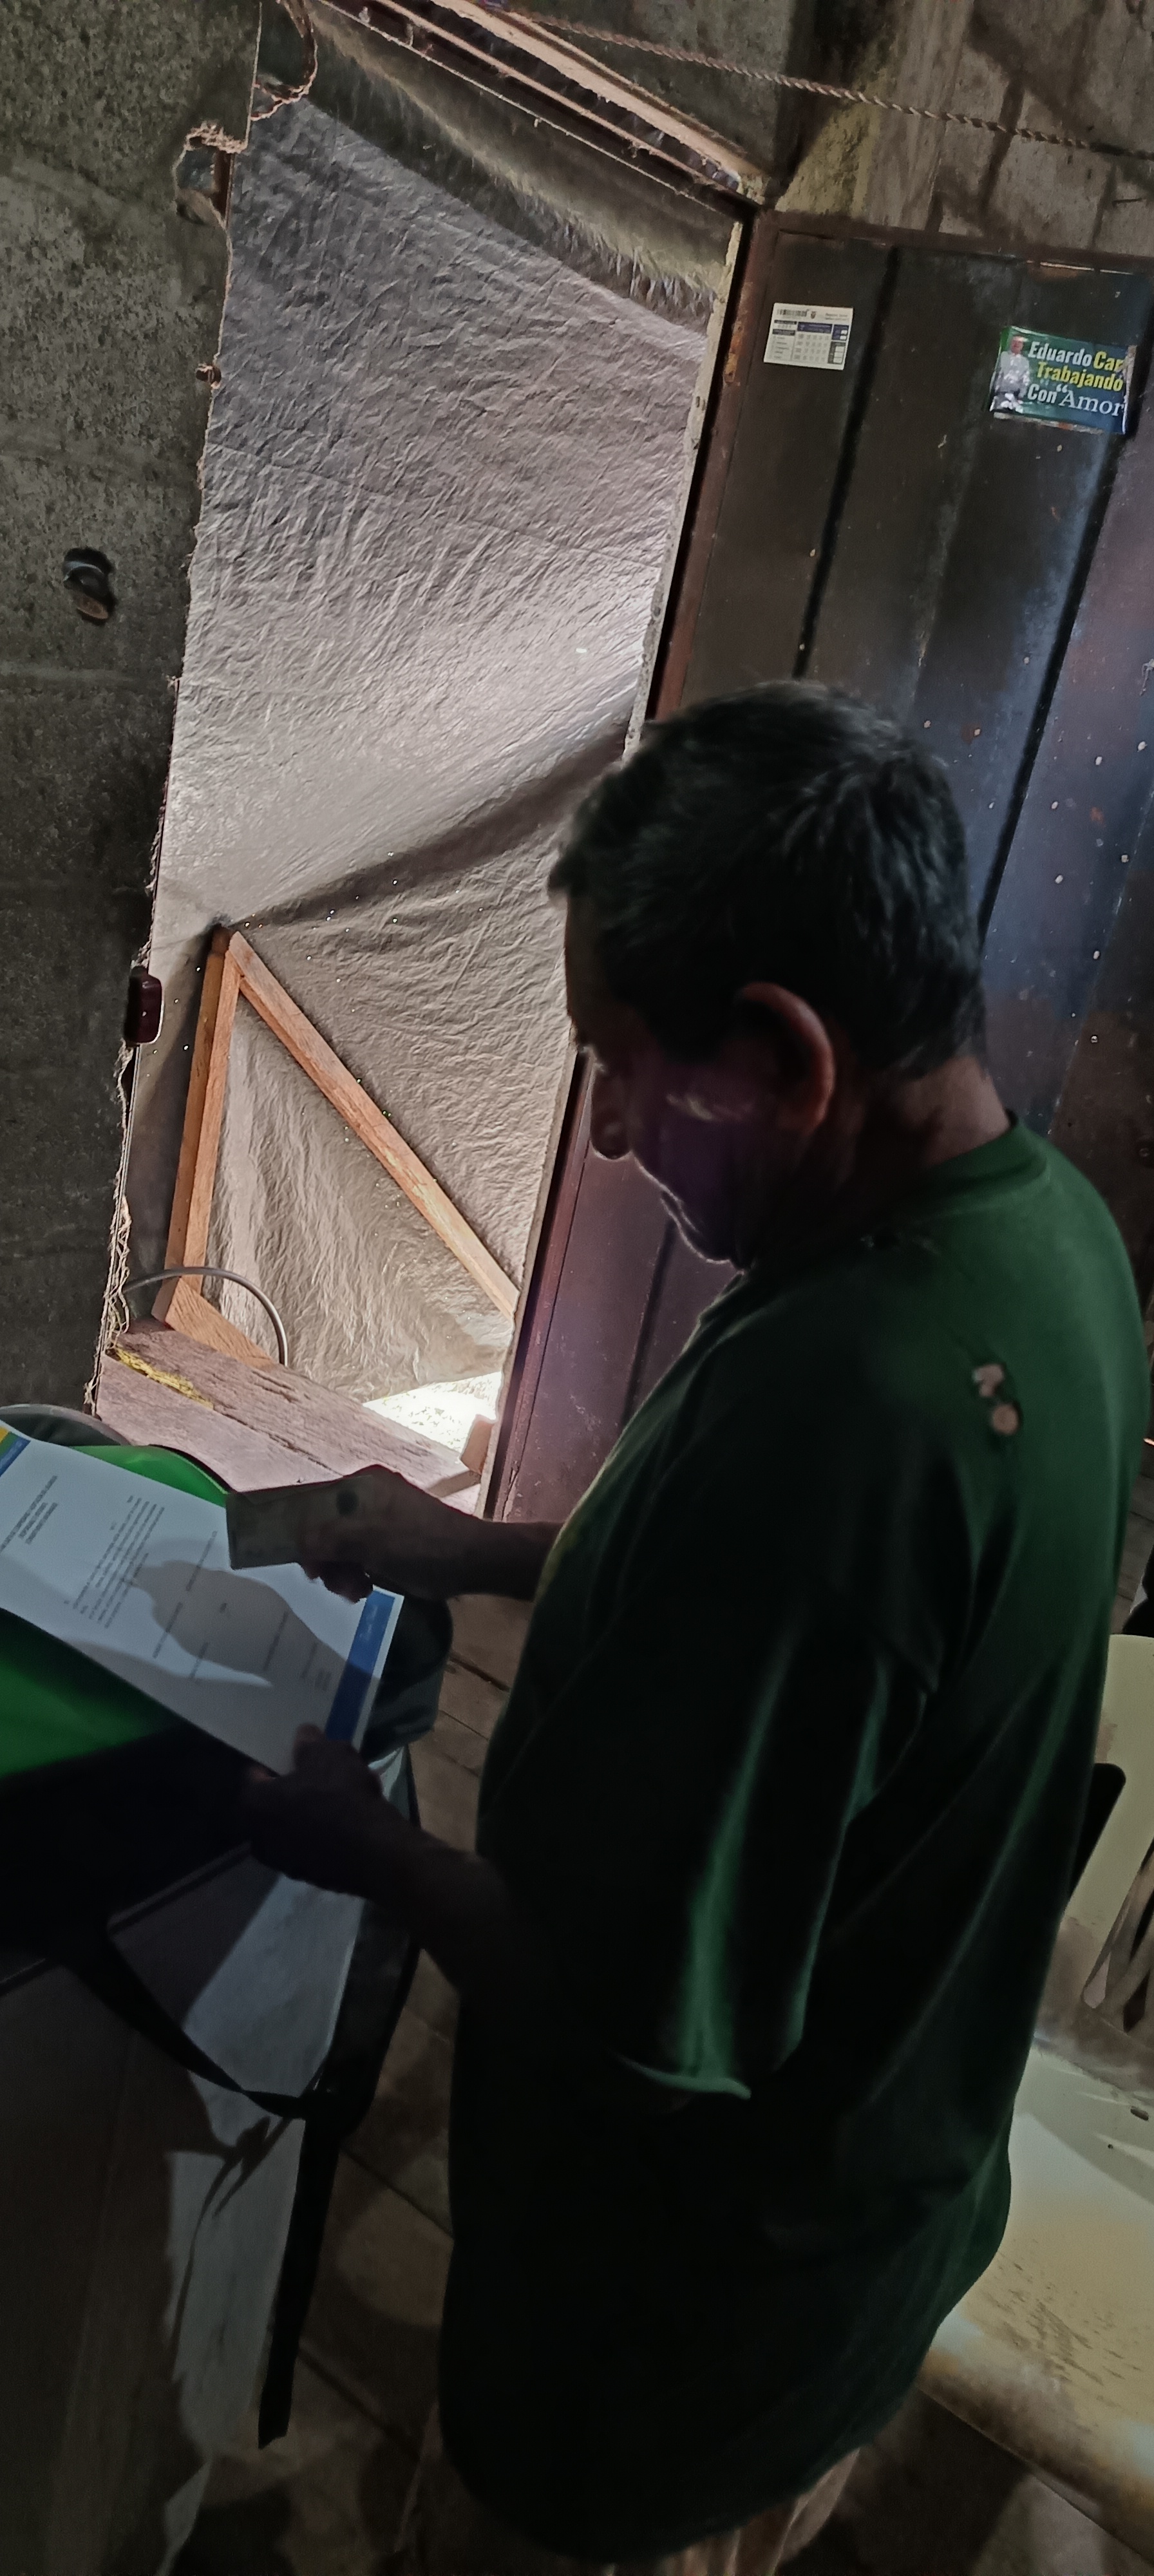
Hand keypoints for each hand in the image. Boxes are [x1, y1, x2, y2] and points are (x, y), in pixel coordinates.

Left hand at [242, 1725, 403, 1895]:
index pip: (256, 1773)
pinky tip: (359, 1815)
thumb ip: (309, 1743)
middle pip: (281, 1800)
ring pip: (302, 1821)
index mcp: (252, 1806)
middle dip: (305, 1784)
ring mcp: (285, 1861)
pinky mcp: (311, 1876)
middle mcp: (260, 1838)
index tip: (300, 1753)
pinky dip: (332, 1828)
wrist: (374, 1851)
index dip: (279, 1758)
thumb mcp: (328, 1754)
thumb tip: (302, 1736)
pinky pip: (318, 1841)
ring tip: (355, 1789)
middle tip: (330, 1771)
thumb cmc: (340, 1796)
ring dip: (322, 1806)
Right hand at [290, 1467, 475, 1599]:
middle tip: (337, 1586)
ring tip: (356, 1592)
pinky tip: (365, 1591)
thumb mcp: (370, 1540)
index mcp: (363, 1486)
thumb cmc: (420, 1544)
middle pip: (326, 1531)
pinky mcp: (388, 1547)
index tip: (310, 1567)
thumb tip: (299, 1545)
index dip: (306, 1536)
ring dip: (342, 1574)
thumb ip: (330, 1539)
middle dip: (328, 1562)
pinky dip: (356, 1576)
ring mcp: (379, 1524)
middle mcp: (367, 1500)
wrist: (469, 1562)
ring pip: (341, 1550)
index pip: (317, 1506)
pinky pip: (358, 1560)